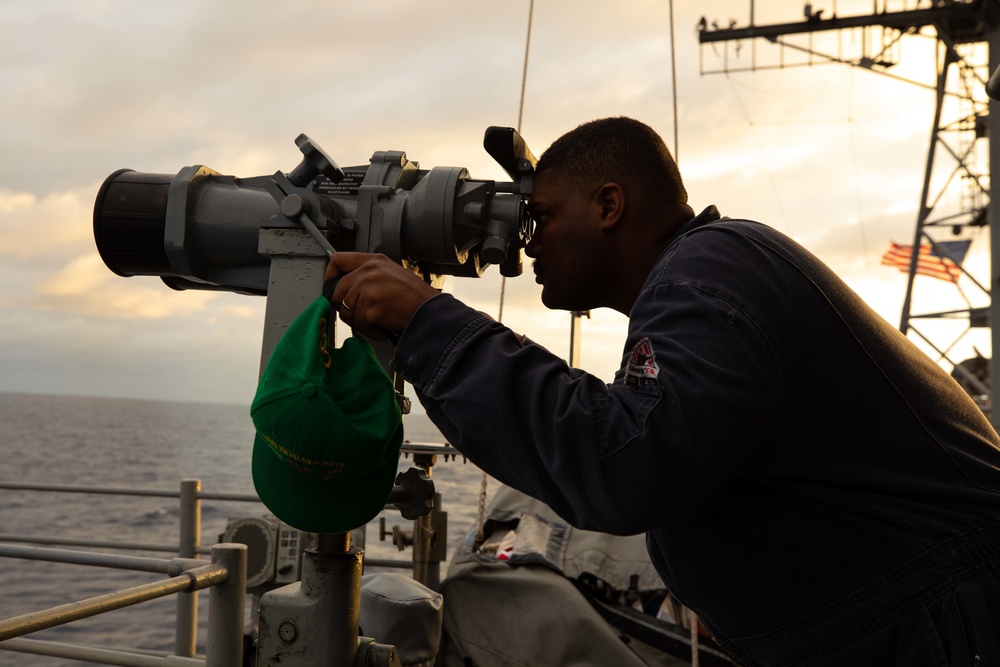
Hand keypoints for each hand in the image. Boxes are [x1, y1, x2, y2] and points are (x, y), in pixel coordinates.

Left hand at [324, 253, 439, 340]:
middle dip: (344, 307)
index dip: (329, 276)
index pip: (338, 260)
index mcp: (374, 261)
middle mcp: (368, 270)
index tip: (331, 288)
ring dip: (360, 322)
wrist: (430, 313)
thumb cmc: (416, 299)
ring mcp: (368, 287)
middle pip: (336, 291)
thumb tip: (346, 290)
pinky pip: (358, 324)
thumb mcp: (391, 276)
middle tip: (359, 315)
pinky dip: (370, 331)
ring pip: (346, 310)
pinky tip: (383, 327)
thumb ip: (369, 277)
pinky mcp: (369, 305)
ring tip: (378, 321)